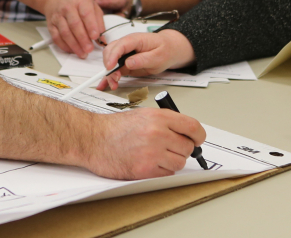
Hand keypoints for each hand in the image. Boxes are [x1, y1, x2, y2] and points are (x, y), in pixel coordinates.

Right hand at [44, 0, 105, 57]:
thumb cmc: (76, 1)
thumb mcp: (92, 5)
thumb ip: (99, 22)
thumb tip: (102, 39)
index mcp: (81, 1)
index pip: (86, 14)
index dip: (91, 26)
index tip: (96, 37)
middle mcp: (68, 8)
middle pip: (75, 25)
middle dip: (83, 39)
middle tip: (89, 49)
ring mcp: (58, 16)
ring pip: (65, 33)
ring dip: (74, 45)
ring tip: (82, 53)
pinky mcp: (51, 25)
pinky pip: (56, 37)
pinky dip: (64, 46)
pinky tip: (72, 50)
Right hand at [82, 108, 205, 178]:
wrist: (92, 139)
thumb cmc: (113, 128)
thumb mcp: (143, 115)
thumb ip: (166, 123)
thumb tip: (186, 134)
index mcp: (159, 118)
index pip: (193, 127)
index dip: (198, 136)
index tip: (197, 140)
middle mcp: (157, 134)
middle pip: (188, 147)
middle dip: (181, 149)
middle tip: (169, 148)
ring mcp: (152, 153)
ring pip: (179, 163)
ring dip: (171, 161)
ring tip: (155, 155)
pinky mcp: (145, 170)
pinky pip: (167, 174)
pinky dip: (161, 171)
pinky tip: (148, 163)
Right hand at [97, 29, 195, 90]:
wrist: (169, 49)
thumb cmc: (165, 50)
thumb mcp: (158, 56)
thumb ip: (143, 59)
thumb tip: (128, 63)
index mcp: (135, 39)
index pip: (120, 45)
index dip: (112, 56)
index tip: (110, 67)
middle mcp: (127, 44)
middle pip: (110, 52)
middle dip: (109, 66)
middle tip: (114, 79)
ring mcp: (124, 53)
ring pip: (109, 61)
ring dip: (109, 73)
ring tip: (113, 84)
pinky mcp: (124, 61)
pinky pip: (114, 68)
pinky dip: (109, 76)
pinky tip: (104, 84)